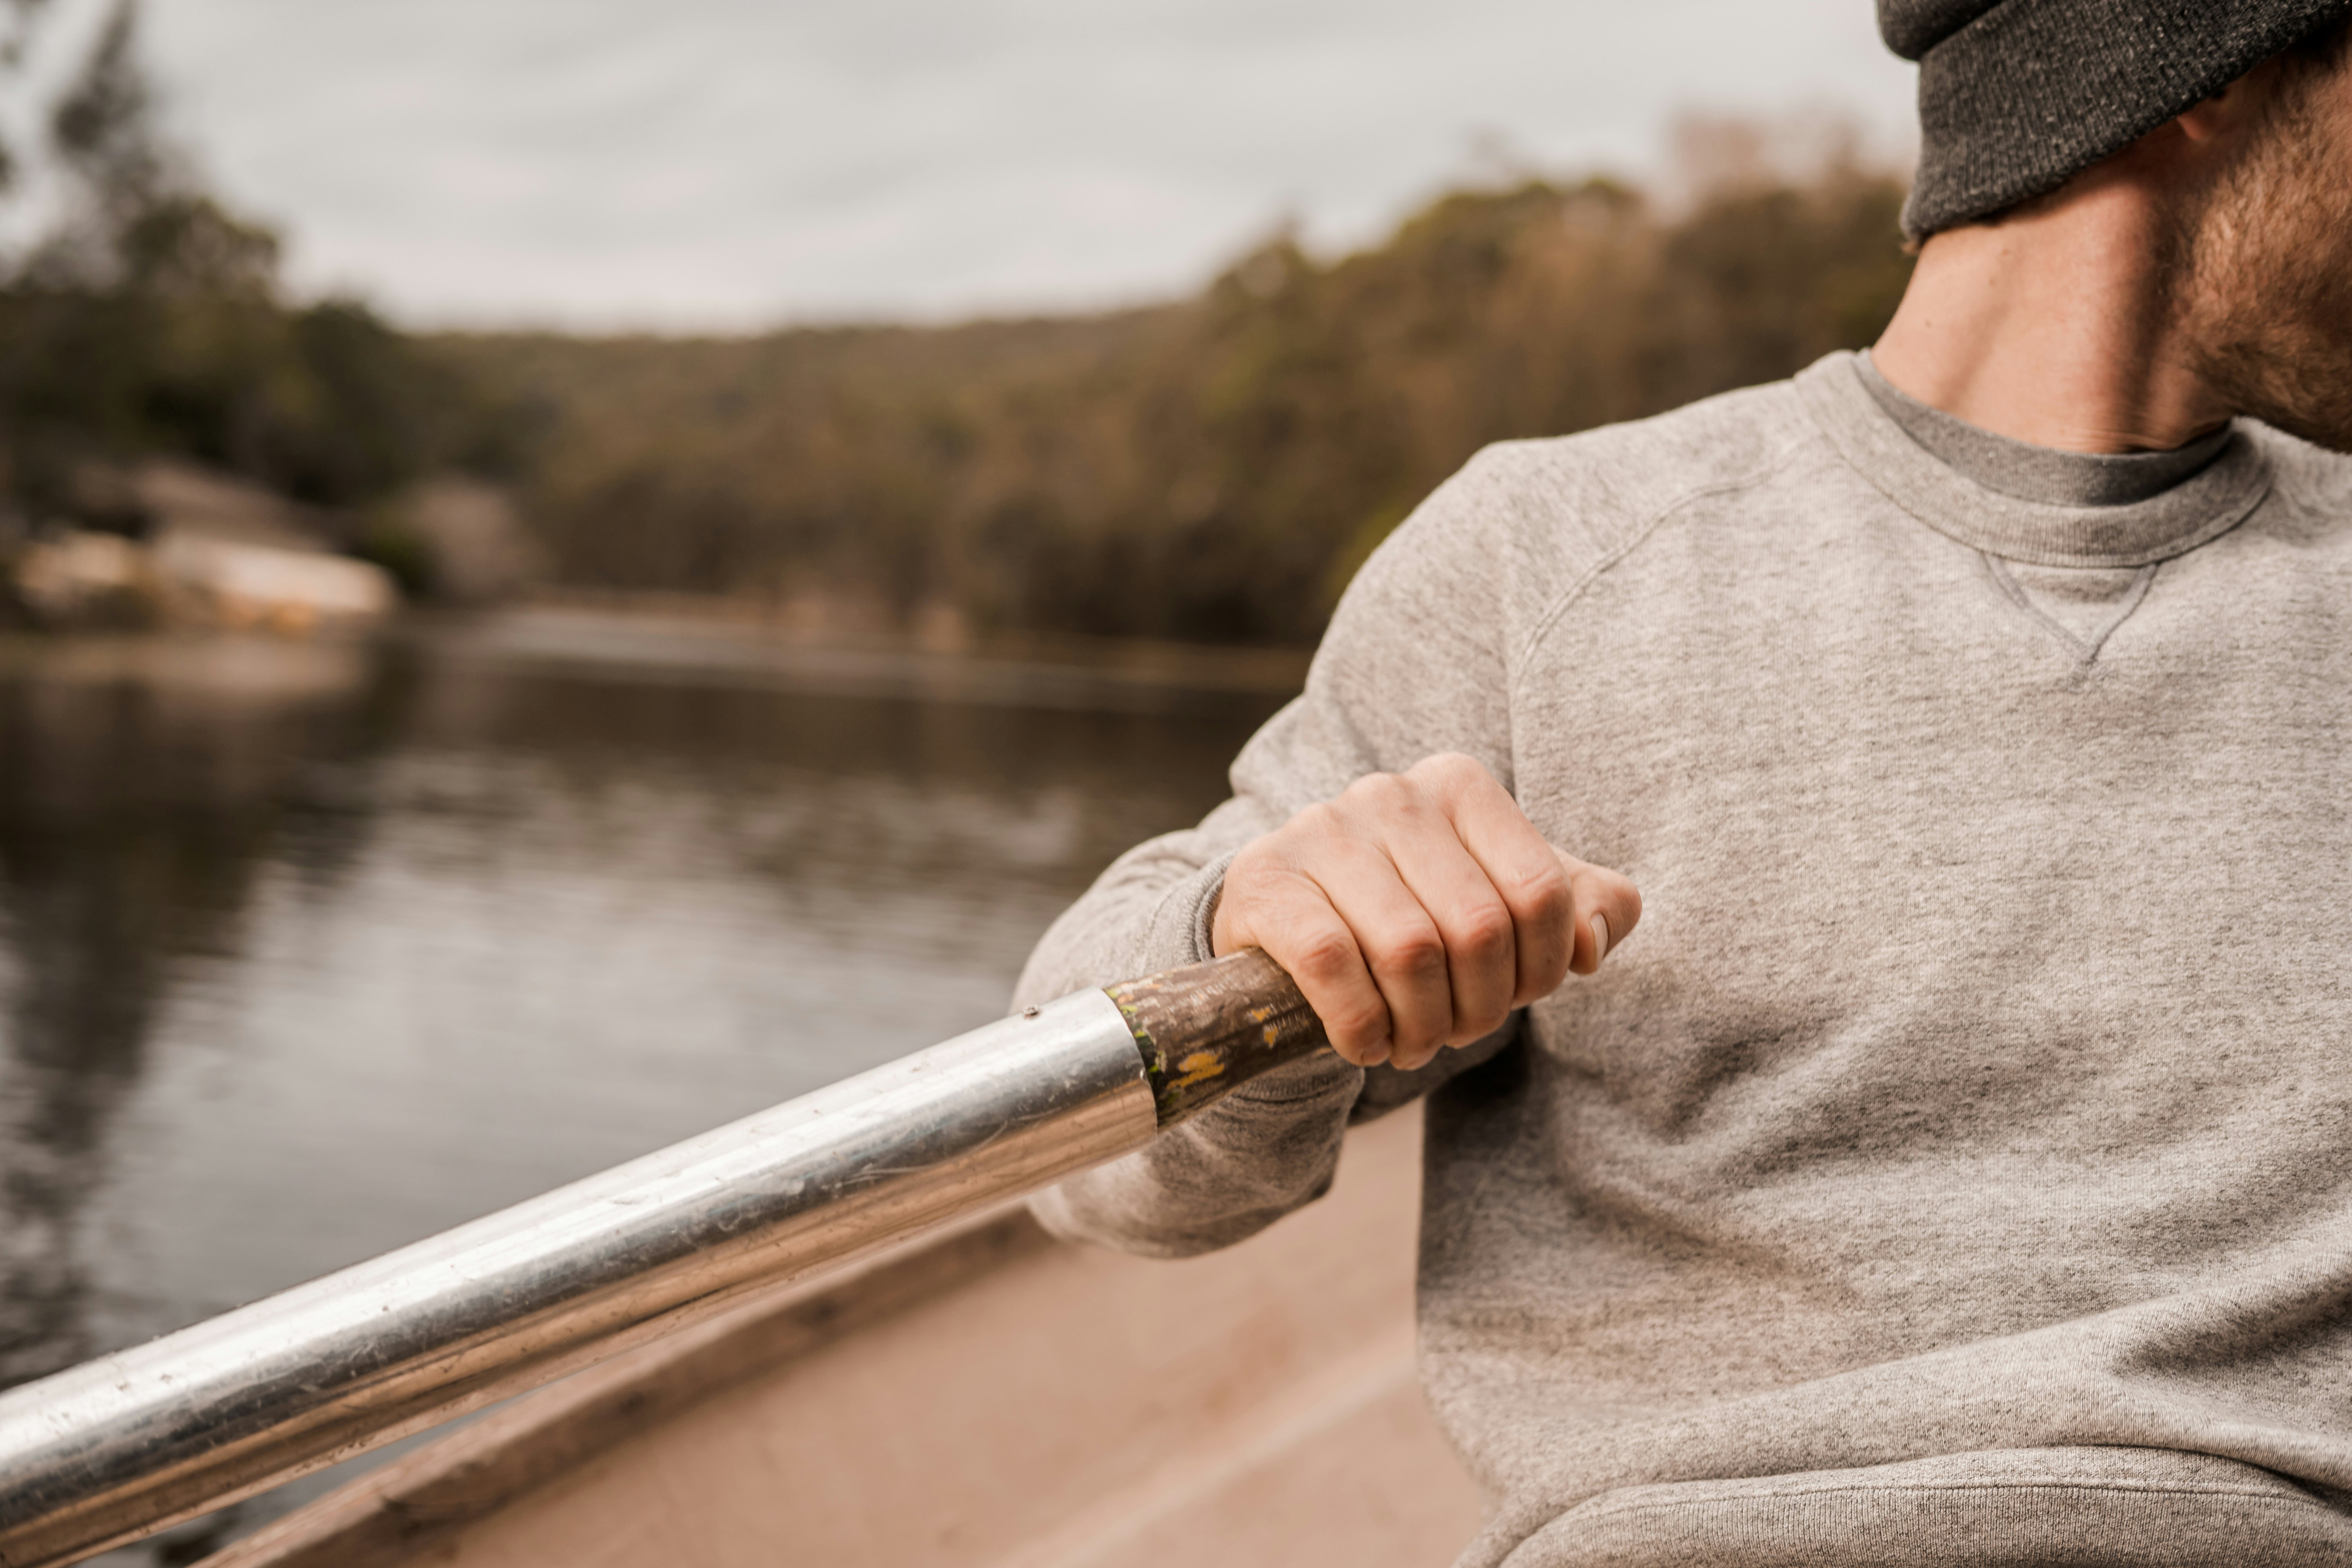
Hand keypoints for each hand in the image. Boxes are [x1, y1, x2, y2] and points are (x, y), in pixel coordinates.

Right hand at [1210, 753, 1639, 1070]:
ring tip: (1411, 1042)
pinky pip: (1332, 964)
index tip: (1513, 996)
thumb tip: (1591, 944)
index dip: (1539, 970)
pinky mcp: (1266, 880)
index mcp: (1460, 786)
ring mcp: (1322, 831)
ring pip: (1408, 951)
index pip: (1540, 891)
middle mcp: (1392, 793)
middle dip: (1479, 1008)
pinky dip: (1359, 1025)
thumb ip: (1581, 906)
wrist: (1286, 920)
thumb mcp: (1504, 900)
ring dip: (1419, 1026)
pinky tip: (1363, 1042)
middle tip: (1456, 1032)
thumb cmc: (1413, 911)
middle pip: (1478, 929)